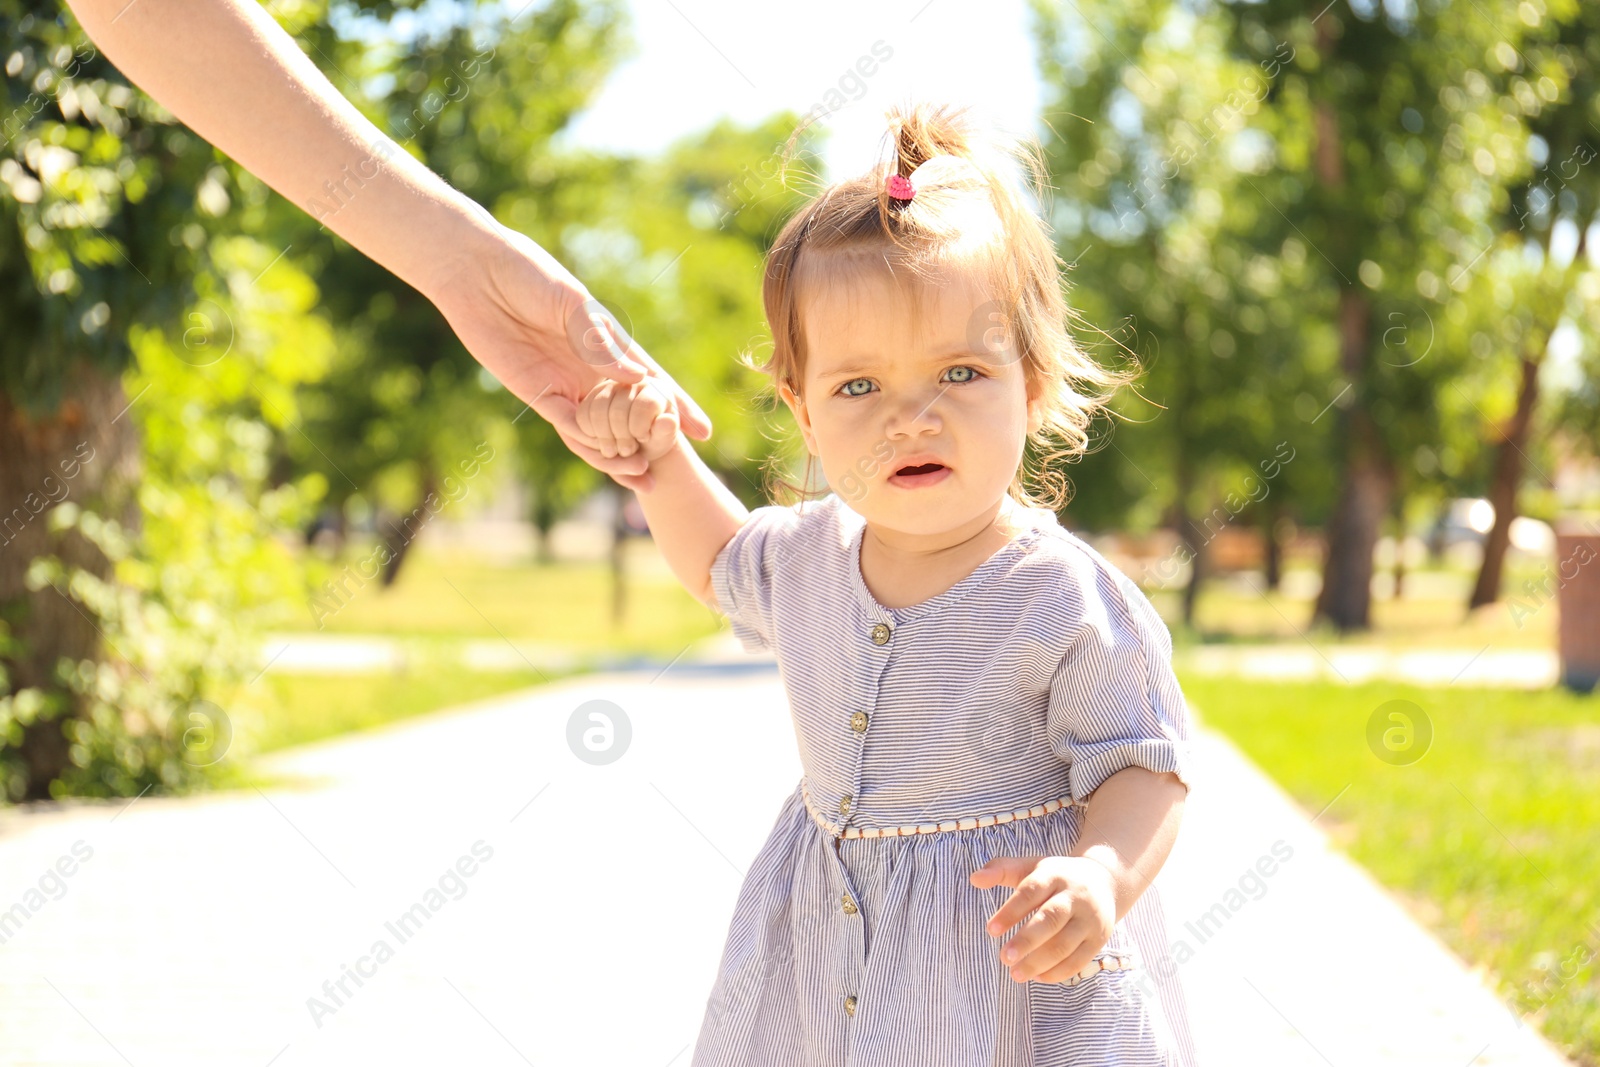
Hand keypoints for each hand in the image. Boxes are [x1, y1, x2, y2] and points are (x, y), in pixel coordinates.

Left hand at [426, 223, 708, 489]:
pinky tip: (607, 459)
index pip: (650, 380)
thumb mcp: (571, 303)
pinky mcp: (535, 392)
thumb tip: (639, 377)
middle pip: (629, 413)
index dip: (676, 405)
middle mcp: (589, 369)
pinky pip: (567, 426)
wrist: (476, 271)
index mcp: (606, 343)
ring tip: (642, 476)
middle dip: (651, 440)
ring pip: (598, 429)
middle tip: (673, 465)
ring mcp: (563, 384)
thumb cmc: (527, 274)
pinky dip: (587, 444)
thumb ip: (600, 341)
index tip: (702, 430)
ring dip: (618, 454)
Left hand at [969, 855, 1118, 983]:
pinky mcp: (1099, 938)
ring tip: (1016, 974)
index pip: (1031, 892)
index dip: (1010, 911)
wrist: (1105, 881)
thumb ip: (1002, 870)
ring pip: (1065, 944)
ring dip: (1039, 962)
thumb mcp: (1031, 867)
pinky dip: (1058, 972)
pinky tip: (1038, 977)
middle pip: (1050, 919)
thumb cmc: (1056, 878)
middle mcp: (1075, 896)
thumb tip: (974, 879)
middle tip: (1004, 957)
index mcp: (1054, 875)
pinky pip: (1079, 960)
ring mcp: (1090, 918)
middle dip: (1026, 940)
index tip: (990, 930)